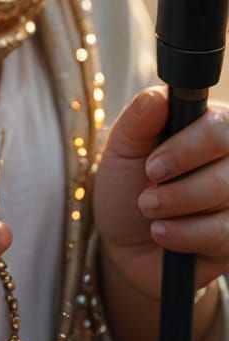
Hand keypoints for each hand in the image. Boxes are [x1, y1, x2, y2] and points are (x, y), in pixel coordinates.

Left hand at [94, 86, 228, 301]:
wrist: (122, 243)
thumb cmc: (125, 185)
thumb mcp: (122, 149)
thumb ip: (139, 119)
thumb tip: (158, 97)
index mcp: (205, 127)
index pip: (220, 125)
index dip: (188, 146)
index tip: (152, 166)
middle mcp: (228, 159)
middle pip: (228, 158)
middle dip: (181, 181)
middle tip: (148, 189)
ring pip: (226, 195)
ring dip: (177, 206)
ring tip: (148, 210)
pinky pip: (224, 233)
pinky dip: (186, 234)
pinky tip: (162, 233)